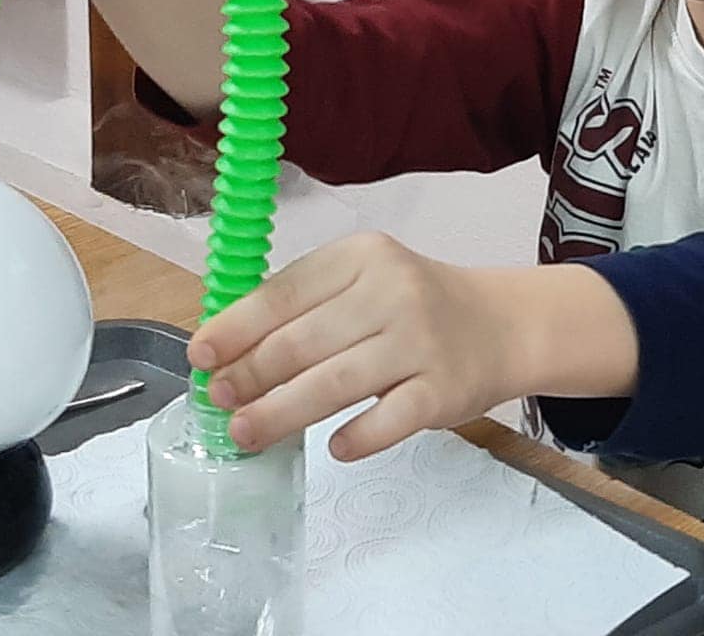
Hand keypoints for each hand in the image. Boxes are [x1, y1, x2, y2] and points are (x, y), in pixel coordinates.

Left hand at [188, 231, 534, 461]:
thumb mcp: (366, 280)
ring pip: (332, 385)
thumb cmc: (417, 306)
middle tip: (219, 401)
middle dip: (248, 377)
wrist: (503, 324)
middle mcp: (392, 292)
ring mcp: (420, 342)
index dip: (234, 328)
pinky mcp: (443, 390)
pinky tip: (332, 447)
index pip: (283, 293)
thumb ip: (306, 305)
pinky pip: (387, 421)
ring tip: (246, 433)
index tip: (200, 356)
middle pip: (300, 343)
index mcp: (361, 256)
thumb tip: (227, 350)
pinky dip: (354, 438)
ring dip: (279, 414)